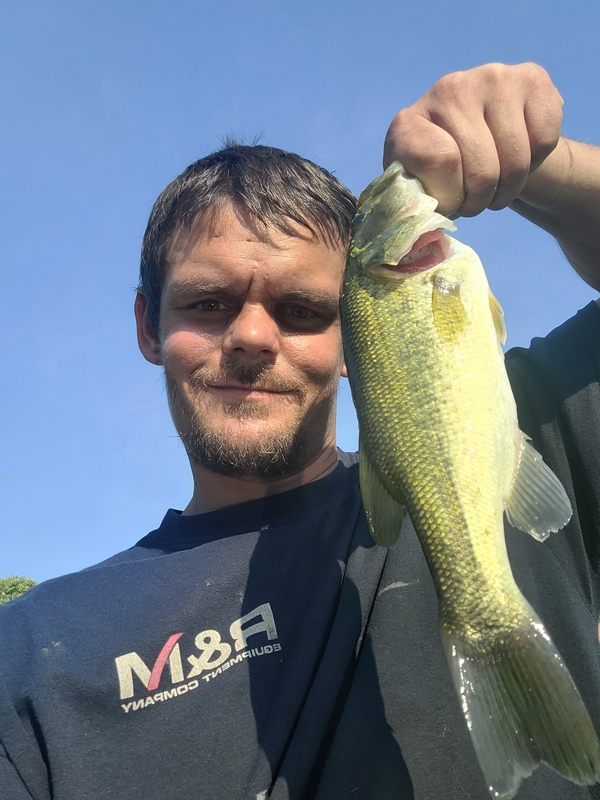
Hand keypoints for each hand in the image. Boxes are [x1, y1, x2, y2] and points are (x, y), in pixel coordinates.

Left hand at [383, 63, 563, 217]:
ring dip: (509, 188)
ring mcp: (492, 78)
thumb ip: (419, 201)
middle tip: (478, 200)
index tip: (450, 202)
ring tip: (496, 185)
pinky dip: (537, 161)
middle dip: (482, 200)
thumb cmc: (446, 172)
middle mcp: (448, 90)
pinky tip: (519, 153)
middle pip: (482, 170)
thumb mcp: (422, 187)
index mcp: (408, 123)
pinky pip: (544, 141)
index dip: (451, 198)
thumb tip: (428, 222)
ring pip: (515, 161)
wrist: (486, 135)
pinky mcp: (531, 79)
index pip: (438, 163)